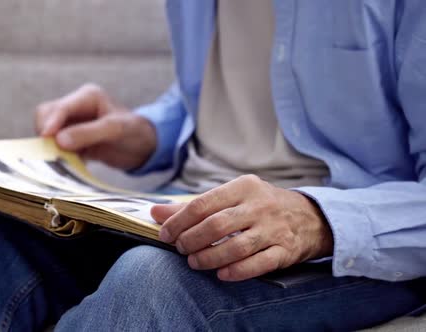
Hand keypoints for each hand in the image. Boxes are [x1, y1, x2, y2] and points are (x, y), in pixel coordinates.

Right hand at [35, 83, 156, 169]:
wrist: (145, 147)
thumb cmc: (134, 133)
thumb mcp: (115, 130)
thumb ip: (87, 133)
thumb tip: (58, 140)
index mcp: (87, 96)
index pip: (59, 107)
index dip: (50, 123)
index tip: (45, 139)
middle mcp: (76, 107)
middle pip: (46, 116)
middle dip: (46, 134)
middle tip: (52, 152)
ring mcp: (73, 123)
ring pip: (48, 132)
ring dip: (49, 146)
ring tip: (61, 159)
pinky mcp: (72, 140)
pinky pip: (55, 145)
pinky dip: (56, 154)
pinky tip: (66, 163)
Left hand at [152, 175, 333, 281]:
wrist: (310, 216)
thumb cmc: (260, 206)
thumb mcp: (231, 197)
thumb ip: (193, 206)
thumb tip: (156, 213)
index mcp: (243, 187)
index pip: (202, 204)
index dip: (179, 222)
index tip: (166, 234)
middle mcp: (259, 206)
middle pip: (216, 225)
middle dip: (191, 240)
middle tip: (181, 249)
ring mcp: (274, 228)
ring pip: (236, 247)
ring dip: (209, 258)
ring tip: (195, 262)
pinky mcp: (285, 250)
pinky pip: (258, 264)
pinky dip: (236, 271)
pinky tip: (221, 274)